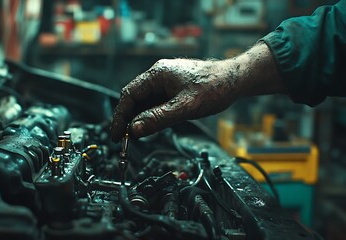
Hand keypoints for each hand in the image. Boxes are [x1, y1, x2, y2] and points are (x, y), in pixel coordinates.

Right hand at [110, 43, 284, 141]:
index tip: (116, 134)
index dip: (120, 116)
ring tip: (136, 136)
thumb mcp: (185, 107)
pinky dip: (152, 115)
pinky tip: (152, 126)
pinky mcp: (174, 88)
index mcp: (157, 74)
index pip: (128, 95)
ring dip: (140, 118)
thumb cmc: (214, 87)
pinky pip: (157, 103)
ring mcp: (166, 82)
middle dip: (128, 119)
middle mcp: (159, 76)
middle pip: (135, 99)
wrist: (236, 79)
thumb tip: (134, 130)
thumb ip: (158, 119)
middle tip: (125, 139)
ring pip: (145, 102)